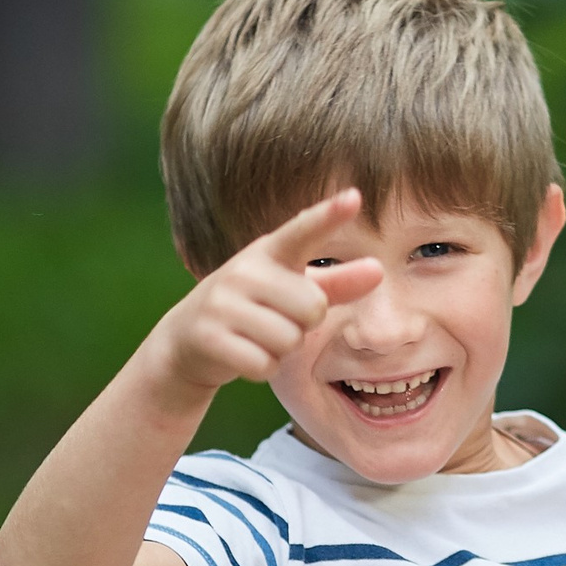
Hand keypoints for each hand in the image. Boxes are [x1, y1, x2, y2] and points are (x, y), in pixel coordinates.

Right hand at [149, 189, 382, 391]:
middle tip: (276, 320)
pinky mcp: (209, 337)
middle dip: (303, 325)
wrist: (187, 340)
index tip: (355, 197)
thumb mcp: (292, 290)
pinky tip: (244, 355)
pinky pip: (264, 364)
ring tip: (257, 337)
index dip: (328, 216)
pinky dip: (262, 368)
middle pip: (313, 308)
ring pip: (288, 339)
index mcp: (268, 253)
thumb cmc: (254, 309)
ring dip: (281, 349)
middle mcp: (243, 270)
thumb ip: (336, 283)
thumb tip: (378, 270)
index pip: (302, 231)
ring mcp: (221, 302)